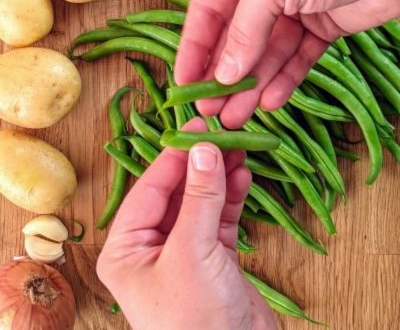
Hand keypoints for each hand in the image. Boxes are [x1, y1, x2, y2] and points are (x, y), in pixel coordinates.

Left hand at [97, 118, 275, 329]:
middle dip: (199, 164)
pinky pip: (219, 218)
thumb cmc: (196, 321)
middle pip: (176, 192)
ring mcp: (184, 252)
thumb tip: (204, 148)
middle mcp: (151, 247)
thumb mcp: (192, 252)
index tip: (197, 128)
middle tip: (223, 133)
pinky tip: (242, 175)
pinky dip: (231, 197)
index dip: (174, 155)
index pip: (150, 188)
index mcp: (127, 248)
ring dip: (219, 177)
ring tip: (239, 148)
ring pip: (200, 202)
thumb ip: (199, 198)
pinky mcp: (212, 259)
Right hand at [175, 0, 399, 127]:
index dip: (193, 47)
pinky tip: (270, 102)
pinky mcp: (320, 27)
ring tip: (236, 117)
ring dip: (250, 84)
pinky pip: (295, 59)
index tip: (182, 82)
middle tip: (210, 108)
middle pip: (235, 36)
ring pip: (264, 53)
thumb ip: (244, 31)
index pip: (206, 9)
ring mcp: (292, 7)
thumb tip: (223, 74)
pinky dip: (284, 80)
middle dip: (222, 73)